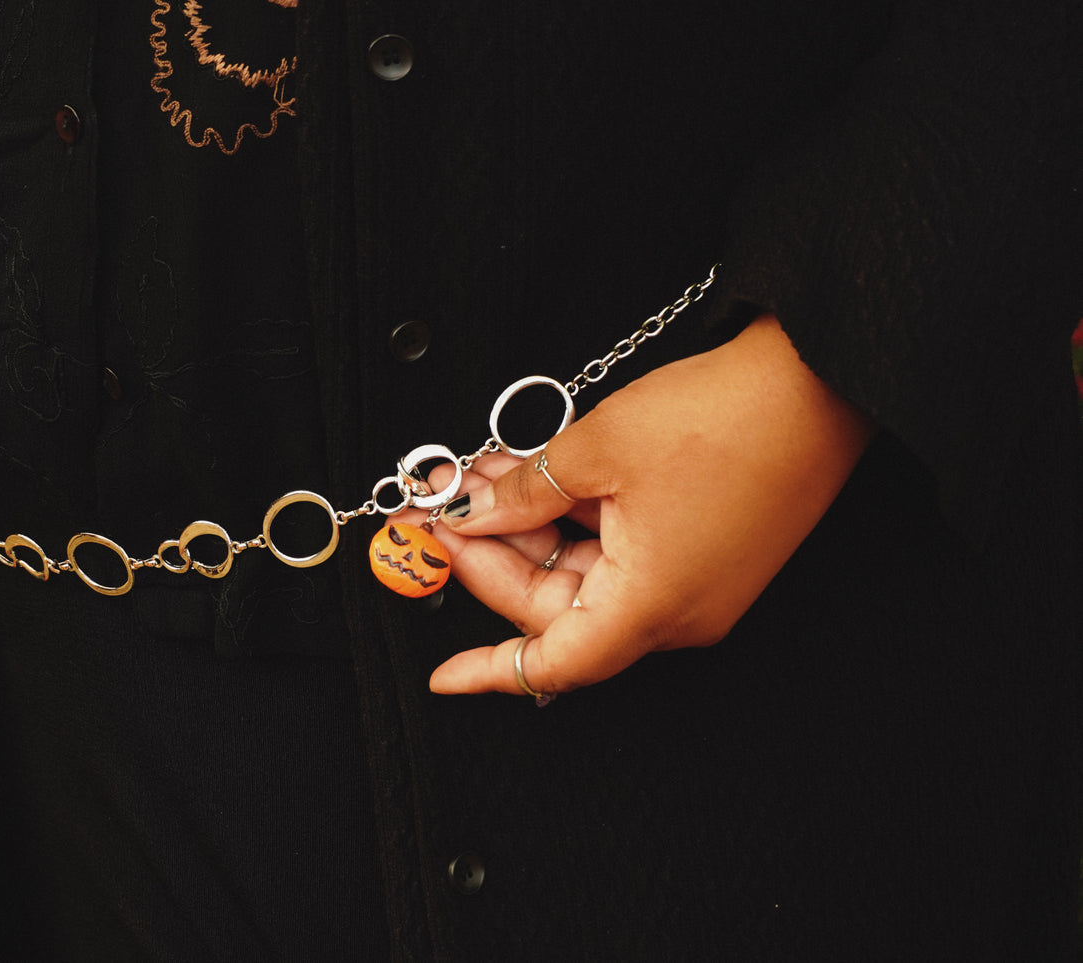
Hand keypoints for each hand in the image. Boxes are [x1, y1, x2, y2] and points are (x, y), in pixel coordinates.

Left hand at [425, 316, 873, 698]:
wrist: (819, 376)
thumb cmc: (729, 418)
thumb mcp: (598, 450)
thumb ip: (525, 492)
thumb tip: (477, 513)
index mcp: (654, 606)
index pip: (556, 663)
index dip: (493, 672)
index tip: (444, 674)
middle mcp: (678, 610)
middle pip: (558, 607)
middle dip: (492, 560)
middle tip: (438, 516)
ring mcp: (693, 580)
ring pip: (584, 572)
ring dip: (526, 527)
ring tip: (475, 476)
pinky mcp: (702, 547)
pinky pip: (618, 550)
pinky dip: (570, 516)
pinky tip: (526, 474)